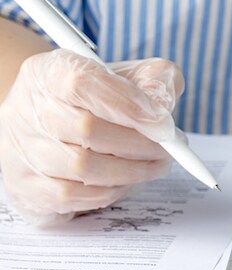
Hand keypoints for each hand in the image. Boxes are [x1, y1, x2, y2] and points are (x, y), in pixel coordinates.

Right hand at [0, 49, 183, 224]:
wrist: (54, 128)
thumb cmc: (98, 103)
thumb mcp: (129, 78)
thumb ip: (155, 79)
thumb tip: (164, 103)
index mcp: (49, 73)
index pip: (83, 83)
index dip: (129, 104)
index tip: (164, 123)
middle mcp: (27, 110)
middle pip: (88, 130)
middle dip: (141, 144)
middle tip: (170, 149)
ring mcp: (23, 152)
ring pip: (84, 167)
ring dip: (132, 170)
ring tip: (155, 164)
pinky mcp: (29, 189)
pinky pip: (76, 197)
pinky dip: (110, 191)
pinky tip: (125, 181)